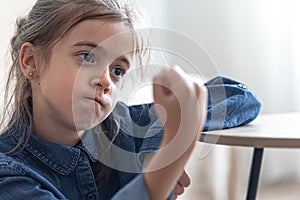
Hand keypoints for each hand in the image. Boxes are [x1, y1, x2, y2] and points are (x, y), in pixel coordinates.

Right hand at [144, 66, 206, 199]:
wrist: (184, 137)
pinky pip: (189, 86)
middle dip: (170, 84)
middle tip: (168, 101)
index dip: (163, 81)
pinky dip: (184, 92)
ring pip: (183, 80)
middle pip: (177, 74)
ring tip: (175, 104)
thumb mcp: (157, 99)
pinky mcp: (203, 95)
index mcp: (187, 86)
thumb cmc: (170, 120)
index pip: (170, 70)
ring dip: (177, 87)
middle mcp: (197, 86)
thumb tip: (163, 72)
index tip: (163, 94)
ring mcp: (202, 90)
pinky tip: (181, 105)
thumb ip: (157, 80)